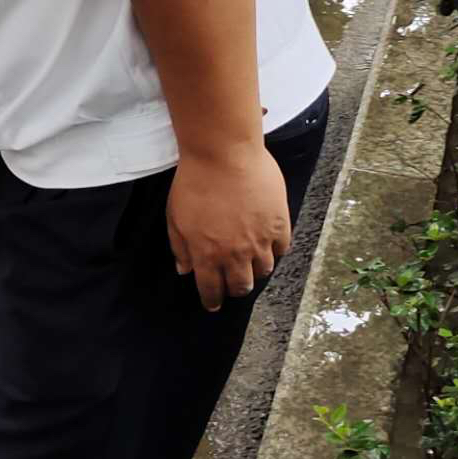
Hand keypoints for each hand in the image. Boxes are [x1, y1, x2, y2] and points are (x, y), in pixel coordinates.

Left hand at [166, 143, 290, 310]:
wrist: (224, 154)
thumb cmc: (194, 183)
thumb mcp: (175, 217)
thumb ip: (180, 247)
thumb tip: (185, 270)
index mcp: (207, 254)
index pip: (211, 290)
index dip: (212, 300)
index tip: (213, 304)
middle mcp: (236, 253)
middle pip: (242, 286)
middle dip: (236, 289)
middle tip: (234, 285)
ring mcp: (260, 240)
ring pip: (264, 270)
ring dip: (256, 271)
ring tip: (252, 265)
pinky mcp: (280, 223)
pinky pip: (282, 249)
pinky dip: (275, 251)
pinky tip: (269, 245)